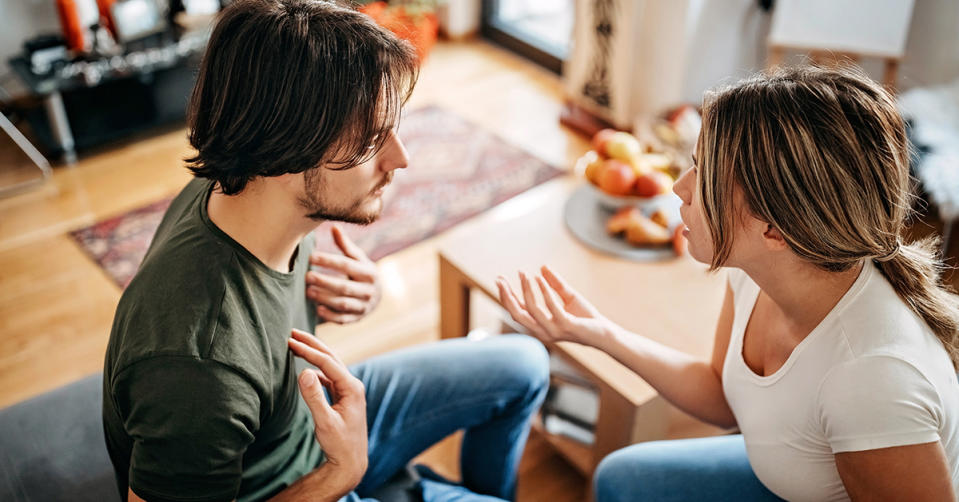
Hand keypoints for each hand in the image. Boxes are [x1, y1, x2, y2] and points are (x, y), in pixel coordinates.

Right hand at [288, 329, 367, 487]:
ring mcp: (349, 390)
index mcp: (352, 388)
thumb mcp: (324, 422)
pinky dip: (317, 369)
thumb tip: (304, 371)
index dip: (308, 350)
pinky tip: (306, 368)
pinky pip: (329, 377)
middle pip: (331, 358)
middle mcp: (353, 385)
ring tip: (296, 344)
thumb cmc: (339, 444)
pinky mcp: (344, 396)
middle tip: (292, 332)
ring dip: (314, 354)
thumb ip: (314, 397)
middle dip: (312, 344)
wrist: (351, 462)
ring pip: (330, 366)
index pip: (327, 362)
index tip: (290, 341)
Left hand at [307, 225, 380, 323]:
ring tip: (308, 291)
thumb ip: (345, 245)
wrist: (377, 295)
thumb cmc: (362, 272)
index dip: (328, 261)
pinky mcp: (357, 318)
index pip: (347, 265)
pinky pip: (343, 319)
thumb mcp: (358, 258)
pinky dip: (330, 315)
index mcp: (369, 272)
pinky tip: (317, 309)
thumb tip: (334, 226)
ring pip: (343, 303)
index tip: (311, 256)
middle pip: (344, 286)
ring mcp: (364, 306)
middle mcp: (369, 290)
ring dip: (324, 298)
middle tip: (306, 276)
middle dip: (324, 281)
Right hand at [496, 265, 617, 347]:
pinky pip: (551, 306)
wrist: (605, 333)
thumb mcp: (568, 297)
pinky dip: (543, 291)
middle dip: (506, 296)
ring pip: (531, 309)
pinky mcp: (566, 326)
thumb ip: (555, 284)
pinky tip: (538, 278)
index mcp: (540, 326)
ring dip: (525, 290)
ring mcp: (553, 330)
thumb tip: (542, 267)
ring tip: (523, 274)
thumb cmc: (586, 318)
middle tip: (500, 279)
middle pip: (516, 314)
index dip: (506, 296)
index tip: (500, 280)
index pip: (517, 311)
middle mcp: (542, 331)